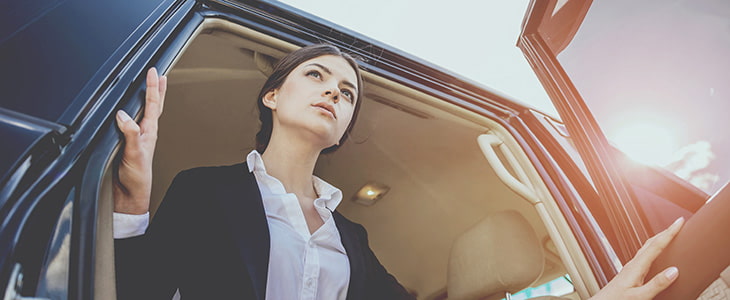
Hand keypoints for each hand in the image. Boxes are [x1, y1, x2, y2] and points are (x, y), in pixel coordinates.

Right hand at [113, 67, 166, 214]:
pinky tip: (133, 110)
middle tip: (159, 73)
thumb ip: (129, 134)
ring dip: (150, 97)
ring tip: (153, 85)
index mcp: (149, 132)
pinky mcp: (130, 143)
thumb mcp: (134, 154)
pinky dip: (136, 111)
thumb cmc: (136, 177)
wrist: (131, 194)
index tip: (153, 72)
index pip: (151, 104)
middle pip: (154, 105)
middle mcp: (146, 132)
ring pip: (146, 113)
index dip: (152, 87)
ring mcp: (139, 137)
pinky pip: (134, 122)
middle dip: (156, 88)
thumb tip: (123, 115)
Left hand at [590, 217, 684, 299]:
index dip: (669, 232)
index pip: (656, 245)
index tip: (679, 221)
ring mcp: (630, 268)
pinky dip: (654, 249)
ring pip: (647, 248)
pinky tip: (656, 254)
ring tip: (670, 235)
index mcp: (636, 267)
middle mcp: (633, 264)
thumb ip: (656, 284)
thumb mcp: (639, 295)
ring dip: (659, 239)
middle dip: (665, 232)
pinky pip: (644, 255)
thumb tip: (674, 271)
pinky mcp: (629, 273)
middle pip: (651, 242)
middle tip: (678, 223)